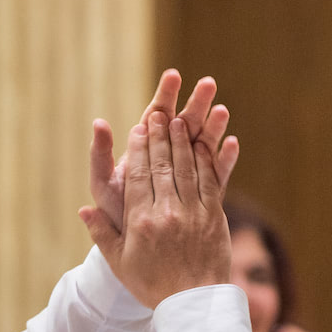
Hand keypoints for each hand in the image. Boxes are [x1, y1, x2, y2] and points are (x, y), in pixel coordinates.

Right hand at [80, 110, 232, 307]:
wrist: (193, 303)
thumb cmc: (152, 284)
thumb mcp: (120, 262)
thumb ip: (102, 233)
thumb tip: (83, 210)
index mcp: (142, 222)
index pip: (139, 177)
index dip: (139, 149)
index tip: (137, 128)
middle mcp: (169, 213)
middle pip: (163, 166)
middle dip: (160, 138)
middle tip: (159, 114)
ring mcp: (195, 213)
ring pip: (188, 169)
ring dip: (184, 142)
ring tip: (180, 120)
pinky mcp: (216, 216)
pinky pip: (213, 182)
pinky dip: (209, 160)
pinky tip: (206, 144)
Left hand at [87, 71, 237, 239]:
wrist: (134, 255)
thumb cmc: (115, 217)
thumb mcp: (103, 185)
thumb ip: (100, 156)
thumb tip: (98, 122)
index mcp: (145, 152)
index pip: (154, 117)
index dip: (164, 96)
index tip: (172, 76)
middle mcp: (168, 160)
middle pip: (183, 126)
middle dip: (195, 102)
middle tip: (209, 82)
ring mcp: (187, 176)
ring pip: (202, 145)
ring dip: (213, 126)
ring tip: (223, 109)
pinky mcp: (202, 195)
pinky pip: (215, 174)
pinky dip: (224, 159)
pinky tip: (232, 143)